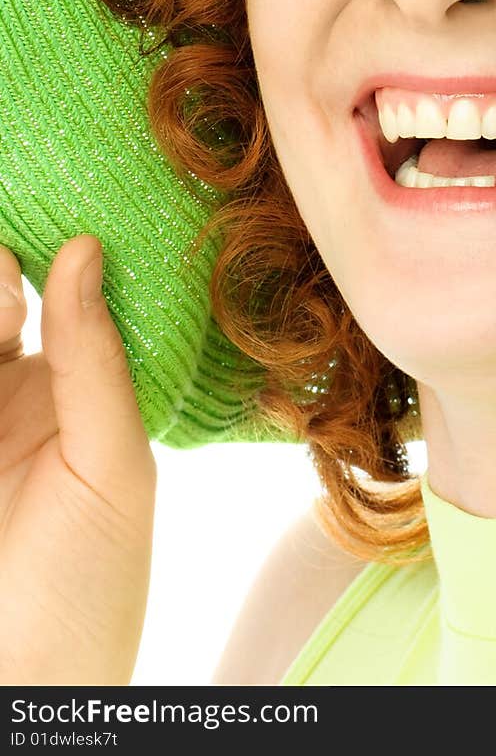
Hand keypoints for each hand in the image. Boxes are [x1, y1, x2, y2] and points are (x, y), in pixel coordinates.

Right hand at [0, 234, 155, 683]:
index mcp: (74, 394)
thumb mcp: (112, 467)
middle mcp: (11, 392)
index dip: (56, 239)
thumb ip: (93, 358)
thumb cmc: (87, 590)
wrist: (23, 690)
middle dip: (2, 251)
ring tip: (0, 260)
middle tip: (15, 195)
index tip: (58, 178)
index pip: (63, 295)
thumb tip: (85, 249)